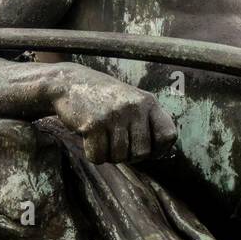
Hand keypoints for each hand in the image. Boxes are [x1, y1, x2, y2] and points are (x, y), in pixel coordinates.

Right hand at [53, 69, 176, 164]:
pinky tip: (90, 138)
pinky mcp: (93, 124)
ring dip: (109, 154)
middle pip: (142, 153)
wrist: (72, 82)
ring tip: (103, 136)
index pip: (168, 135)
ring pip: (119, 157)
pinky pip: (98, 156)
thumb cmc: (106, 98)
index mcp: (148, 102)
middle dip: (129, 155)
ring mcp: (114, 115)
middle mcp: (135, 107)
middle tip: (117, 143)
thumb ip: (148, 121)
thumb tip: (166, 153)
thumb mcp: (133, 102)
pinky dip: (93, 153)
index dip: (159, 150)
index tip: (147, 150)